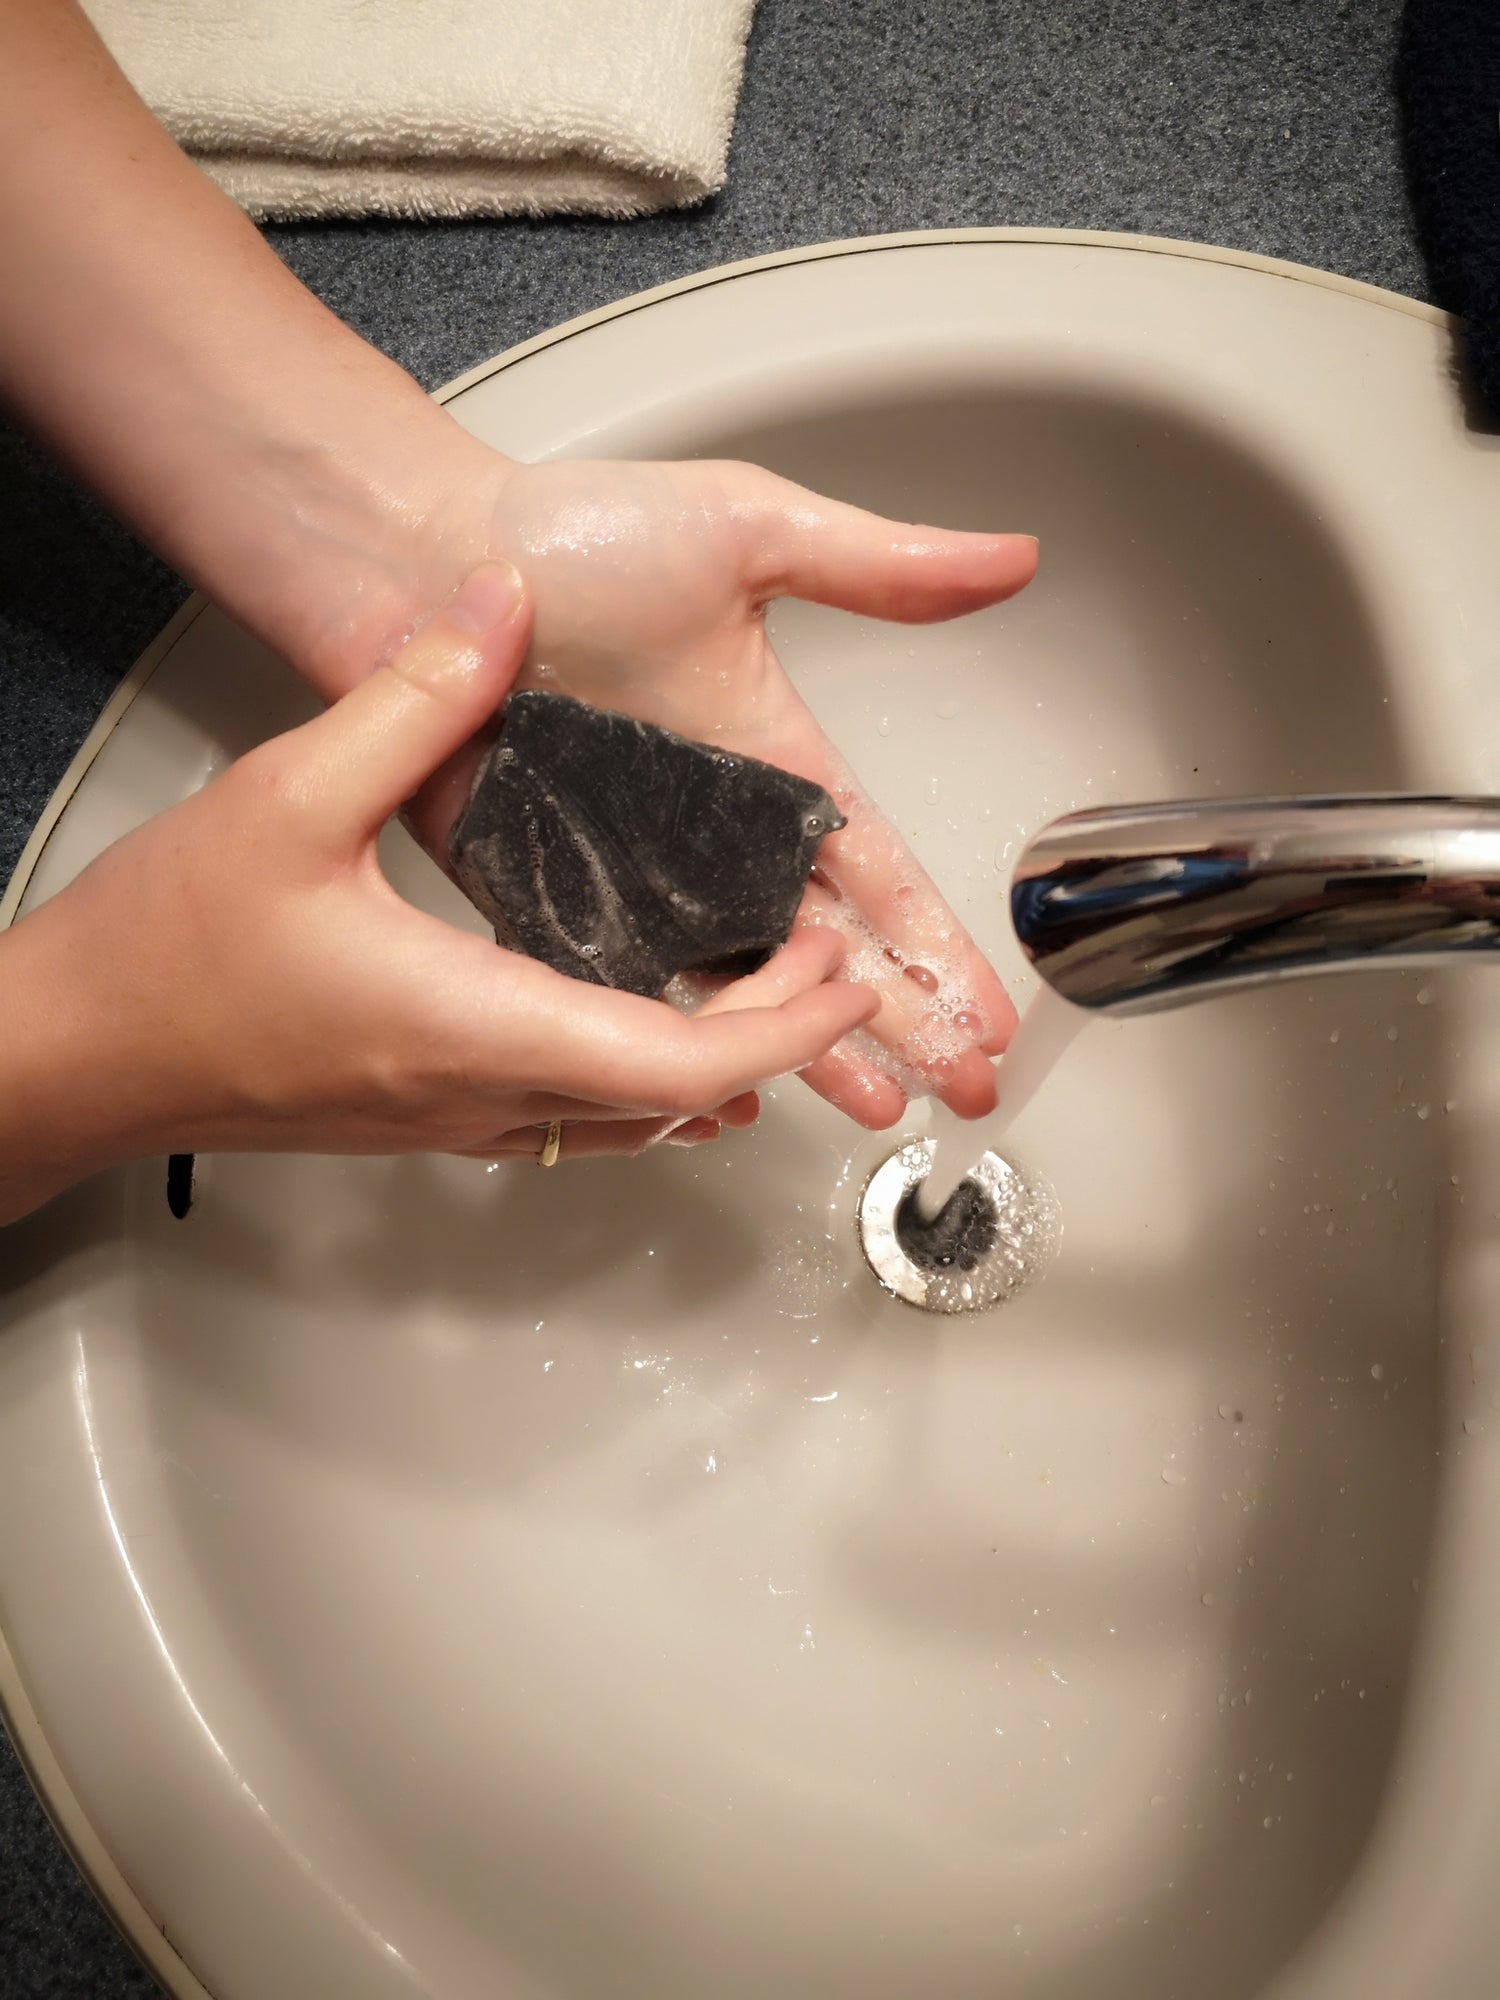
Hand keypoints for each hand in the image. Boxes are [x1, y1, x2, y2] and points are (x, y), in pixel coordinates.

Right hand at [0, 564, 877, 1226]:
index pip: (676, 1062)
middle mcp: (479, 1093)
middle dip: (776, 1037)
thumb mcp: (287, 794)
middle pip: (677, 1100)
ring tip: (768, 986)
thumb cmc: (166, 951)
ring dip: (716, 1063)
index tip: (839, 974)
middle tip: (829, 961)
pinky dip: (646, 1082)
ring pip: (631, 1121)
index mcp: (470, 1023)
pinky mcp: (427, 1118)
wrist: (77, 1051)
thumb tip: (497, 611)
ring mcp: (455, 1121)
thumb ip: (410, 698)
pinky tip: (655, 1036)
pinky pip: (575, 1119)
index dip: (783, 1027)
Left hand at [395, 452, 1038, 1129]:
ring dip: (807, 1049)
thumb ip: (877, 565)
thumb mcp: (750, 528)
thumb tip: (1010, 558)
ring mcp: (633, 876)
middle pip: (828, 950)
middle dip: (904, 1021)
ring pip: (737, 988)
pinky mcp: (547, 900)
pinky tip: (718, 1087)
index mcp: (771, 763)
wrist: (420, 557)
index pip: (878, 873)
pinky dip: (672, 1041)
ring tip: (875, 1107)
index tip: (990, 1010)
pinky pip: (623, 987)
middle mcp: (711, 834)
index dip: (938, 944)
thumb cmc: (574, 532)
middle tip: (965, 1089)